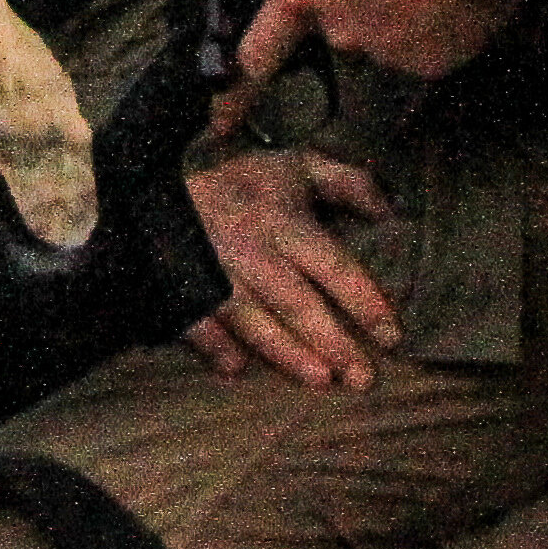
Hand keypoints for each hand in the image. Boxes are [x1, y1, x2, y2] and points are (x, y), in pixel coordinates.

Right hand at [185, 148, 399, 389]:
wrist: (156, 184)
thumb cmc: (241, 186)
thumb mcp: (295, 168)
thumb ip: (346, 183)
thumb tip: (388, 211)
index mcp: (284, 222)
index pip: (333, 266)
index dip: (364, 301)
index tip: (391, 336)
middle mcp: (252, 251)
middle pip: (297, 301)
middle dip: (332, 341)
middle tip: (362, 379)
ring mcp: (213, 273)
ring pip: (253, 318)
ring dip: (285, 351)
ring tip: (319, 380)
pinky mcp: (179, 289)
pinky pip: (196, 320)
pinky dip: (214, 344)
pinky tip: (235, 368)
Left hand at [207, 0, 526, 91]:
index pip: (257, 55)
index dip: (232, 95)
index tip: (217, 125)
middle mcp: (342, 33)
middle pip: (332, 34)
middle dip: (348, 6)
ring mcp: (389, 52)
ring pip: (377, 41)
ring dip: (388, 15)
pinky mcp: (432, 63)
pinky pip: (416, 51)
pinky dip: (424, 28)